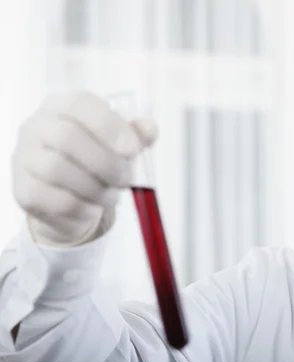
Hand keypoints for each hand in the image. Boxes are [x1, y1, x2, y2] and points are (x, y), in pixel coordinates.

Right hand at [12, 91, 157, 246]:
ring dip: (95, 187)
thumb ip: (135, 135)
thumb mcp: (117, 144)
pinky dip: (83, 206)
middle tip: (126, 179)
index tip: (133, 149)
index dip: (109, 126)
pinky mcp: (24, 192)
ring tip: (111, 196)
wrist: (66, 199)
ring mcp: (24, 159)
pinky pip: (55, 199)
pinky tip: (93, 207)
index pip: (79, 103)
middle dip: (105, 162)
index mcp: (61, 107)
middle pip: (66, 137)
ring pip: (57, 169)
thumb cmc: (95, 161)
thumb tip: (150, 130)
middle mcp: (36, 128)